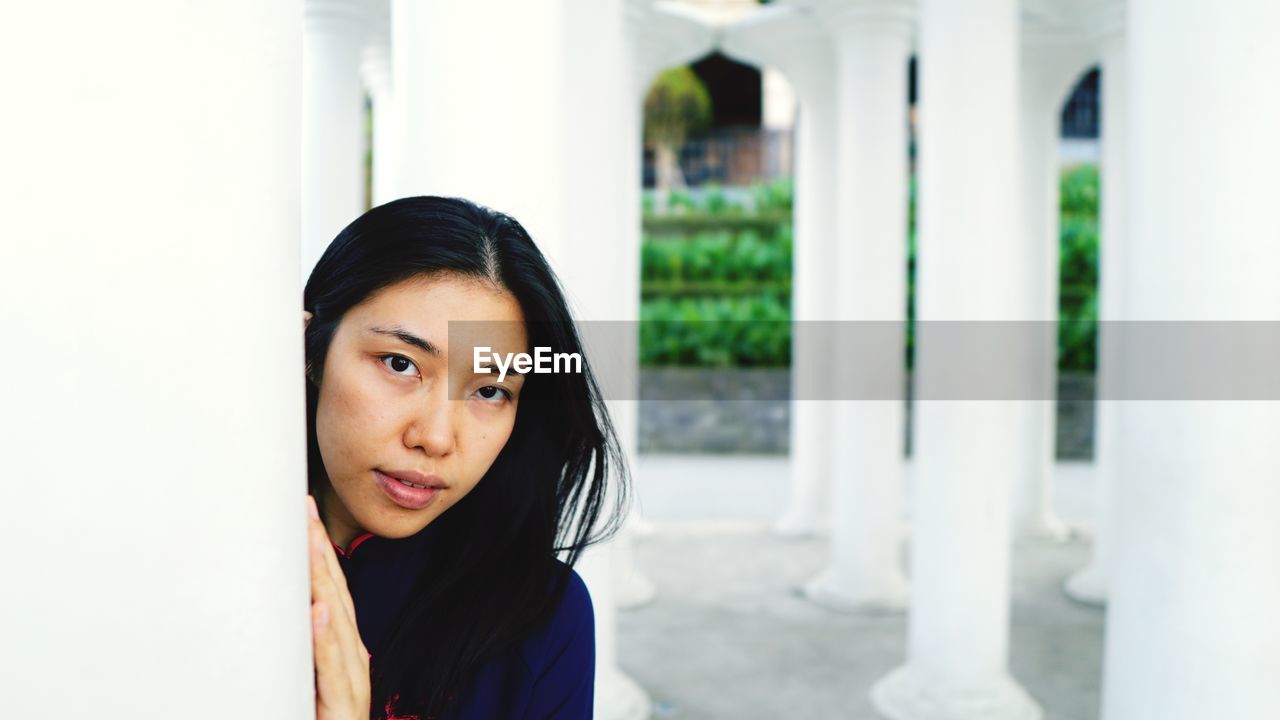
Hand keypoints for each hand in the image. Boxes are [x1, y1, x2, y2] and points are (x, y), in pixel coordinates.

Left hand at [308, 494, 370, 719]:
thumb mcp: (299, 688)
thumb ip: (295, 656)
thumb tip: (274, 616)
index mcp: (340, 659)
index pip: (330, 595)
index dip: (317, 554)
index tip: (300, 514)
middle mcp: (351, 667)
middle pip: (337, 598)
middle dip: (319, 552)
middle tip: (302, 508)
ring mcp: (350, 690)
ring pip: (338, 626)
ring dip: (325, 582)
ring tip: (310, 543)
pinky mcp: (342, 712)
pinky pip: (335, 672)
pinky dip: (328, 640)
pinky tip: (321, 612)